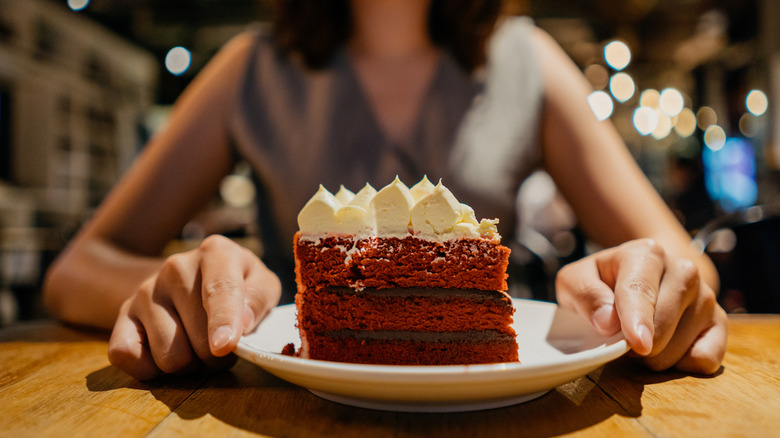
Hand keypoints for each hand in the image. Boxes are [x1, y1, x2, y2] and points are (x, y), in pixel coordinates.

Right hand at [107, 235, 280, 379]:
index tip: (224, 346)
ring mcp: (145, 290)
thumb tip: (242, 324)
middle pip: (199, 337)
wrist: (189, 281)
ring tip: (195, 343)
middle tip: (220, 343)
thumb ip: (259, 299)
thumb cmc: (237, 288)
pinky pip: (127, 356)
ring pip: (169, 355)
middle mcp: (176, 267)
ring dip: (188, 364)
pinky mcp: (122, 316)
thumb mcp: (262, 285)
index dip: (223, 321)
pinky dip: (149, 369)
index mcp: (216, 253)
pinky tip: (163, 352)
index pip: (220, 289)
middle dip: (216, 355)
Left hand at [555, 238, 727, 373]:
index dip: (638, 318)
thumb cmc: (601, 282)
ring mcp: (706, 296)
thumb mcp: (575, 281)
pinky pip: (707, 357)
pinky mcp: (719, 322)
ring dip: (655, 357)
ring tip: (643, 337)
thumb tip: (608, 322)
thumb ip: (585, 295)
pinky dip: (684, 365)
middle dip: (636, 345)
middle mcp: (683, 270)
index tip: (638, 343)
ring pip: (682, 346)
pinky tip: (668, 350)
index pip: (640, 290)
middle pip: (663, 325)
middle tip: (621, 337)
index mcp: (645, 253)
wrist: (637, 276)